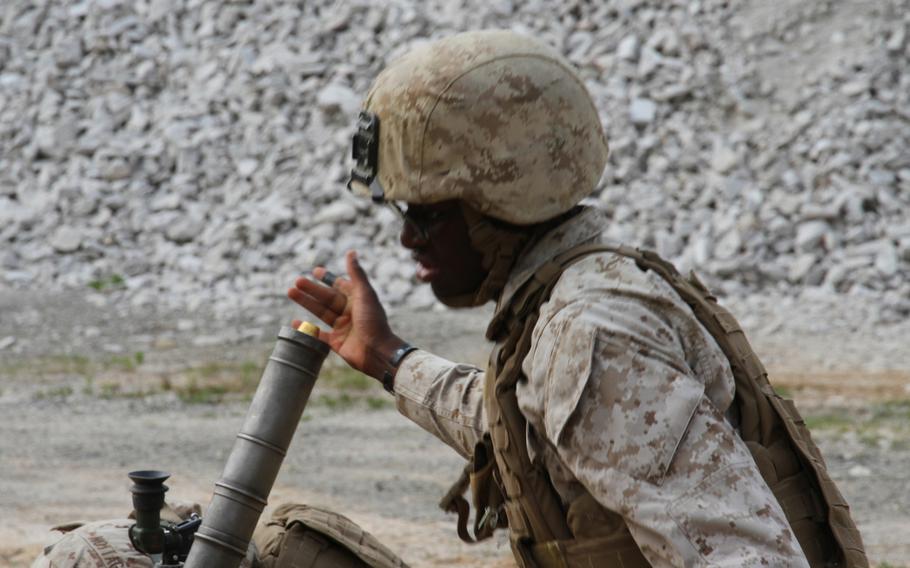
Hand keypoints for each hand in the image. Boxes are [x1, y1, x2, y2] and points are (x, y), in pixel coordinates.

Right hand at [287, 251, 406, 380]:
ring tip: (291, 293)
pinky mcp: (337, 343)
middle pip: (327, 298)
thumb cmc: (373, 321)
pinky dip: (307, 329)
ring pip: (321, 312)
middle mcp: (350, 312)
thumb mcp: (365, 294)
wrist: (377, 352)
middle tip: (296, 282)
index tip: (315, 271)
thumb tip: (351, 252)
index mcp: (358, 299)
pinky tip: (295, 321)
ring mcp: (343, 327)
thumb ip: (356, 274)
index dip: (328, 278)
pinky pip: (319, 335)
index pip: (341, 285)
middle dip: (312, 290)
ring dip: (307, 303)